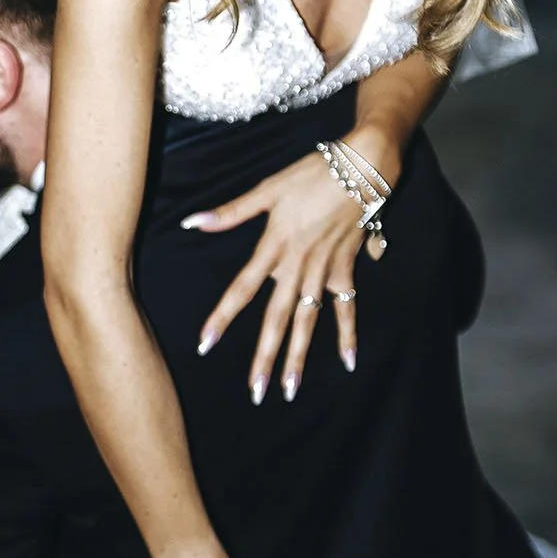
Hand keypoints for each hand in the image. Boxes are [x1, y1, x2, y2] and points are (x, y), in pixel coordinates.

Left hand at [182, 135, 398, 401]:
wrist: (363, 166)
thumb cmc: (312, 173)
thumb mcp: (268, 188)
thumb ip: (231, 212)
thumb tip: (193, 222)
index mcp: (275, 246)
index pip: (241, 289)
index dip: (222, 317)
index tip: (205, 345)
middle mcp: (298, 265)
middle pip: (277, 318)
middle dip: (264, 357)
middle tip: (255, 392)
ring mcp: (324, 271)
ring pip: (309, 321)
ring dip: (299, 356)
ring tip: (289, 388)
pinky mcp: (346, 269)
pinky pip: (347, 307)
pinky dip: (348, 333)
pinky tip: (348, 362)